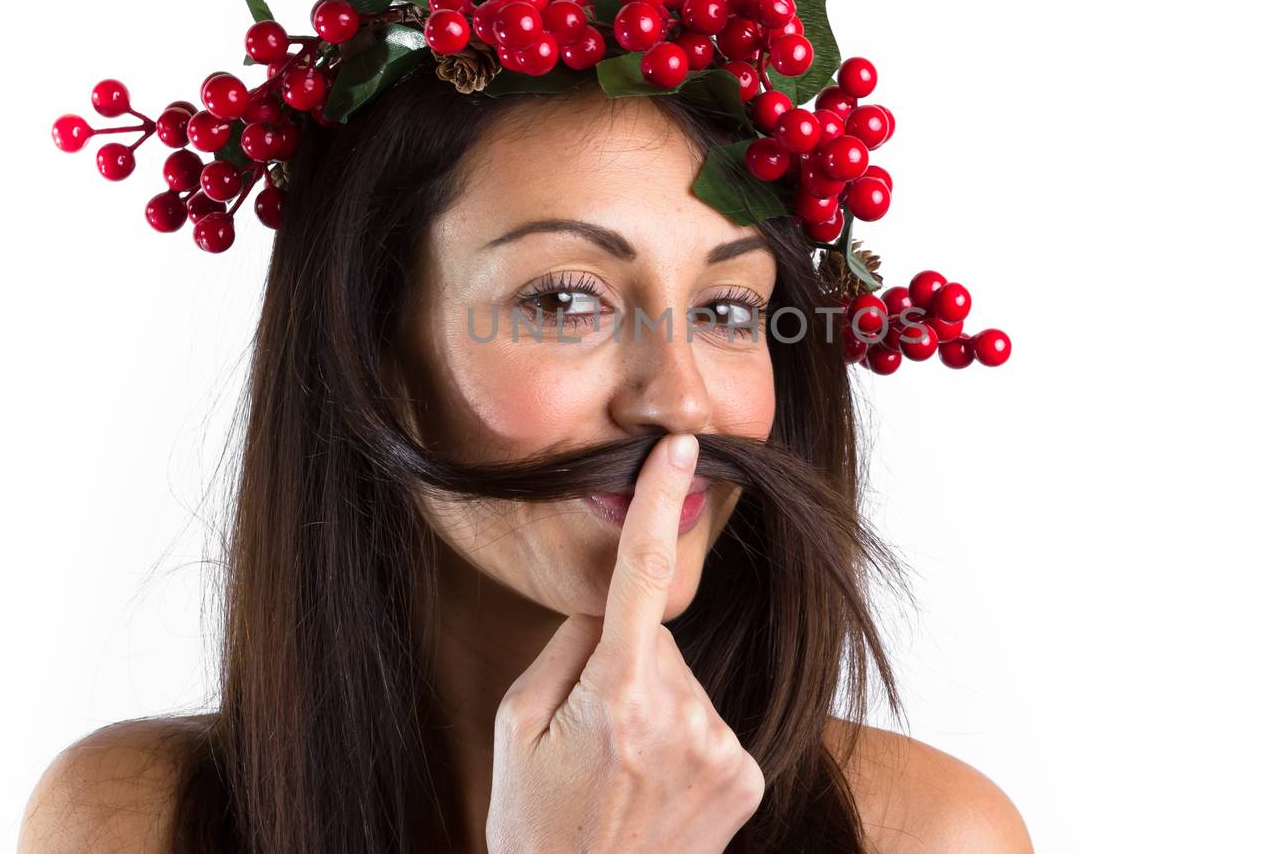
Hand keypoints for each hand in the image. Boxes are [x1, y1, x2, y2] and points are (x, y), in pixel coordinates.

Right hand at [485, 433, 764, 853]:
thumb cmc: (535, 826)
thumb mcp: (515, 727)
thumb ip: (564, 648)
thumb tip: (607, 602)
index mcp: (618, 697)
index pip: (642, 578)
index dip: (658, 505)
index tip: (677, 449)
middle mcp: (684, 718)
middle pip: (656, 642)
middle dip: (625, 666)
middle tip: (589, 739)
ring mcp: (724, 751)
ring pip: (685, 683)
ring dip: (655, 707)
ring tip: (619, 775)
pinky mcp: (749, 778)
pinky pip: (710, 723)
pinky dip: (684, 740)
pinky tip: (655, 789)